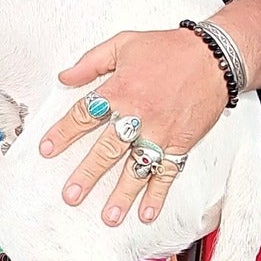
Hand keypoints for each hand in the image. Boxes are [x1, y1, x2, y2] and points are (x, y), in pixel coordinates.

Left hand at [38, 28, 229, 226]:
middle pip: (107, 150)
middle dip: (87, 175)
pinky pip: (168, 172)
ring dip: (122, 194)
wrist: (213, 57)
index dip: (63, 134)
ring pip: (137, 168)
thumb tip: (64, 77)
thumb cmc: (169, 49)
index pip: (83, 116)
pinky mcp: (181, 142)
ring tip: (109, 216)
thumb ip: (91, 62)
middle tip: (71, 195)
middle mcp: (139, 115)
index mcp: (120, 90)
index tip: (47, 150)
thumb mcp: (123, 44)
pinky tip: (147, 213)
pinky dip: (158, 194)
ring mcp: (161, 132)